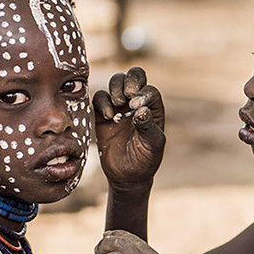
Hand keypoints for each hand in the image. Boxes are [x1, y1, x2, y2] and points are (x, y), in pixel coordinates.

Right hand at [92, 67, 164, 189]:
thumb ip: (148, 127)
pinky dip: (102, 102)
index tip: (136, 106)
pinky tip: (109, 117)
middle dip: (130, 80)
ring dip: (116, 88)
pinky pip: (99, 97)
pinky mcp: (102, 114)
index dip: (143, 93)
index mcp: (153, 108)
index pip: (149, 90)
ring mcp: (119, 107)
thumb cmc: (145, 160)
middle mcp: (136, 103)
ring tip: (118, 105)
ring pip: (116, 82)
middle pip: (134, 76)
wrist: (127, 176)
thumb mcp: (153, 145)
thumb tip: (141, 110)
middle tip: (127, 94)